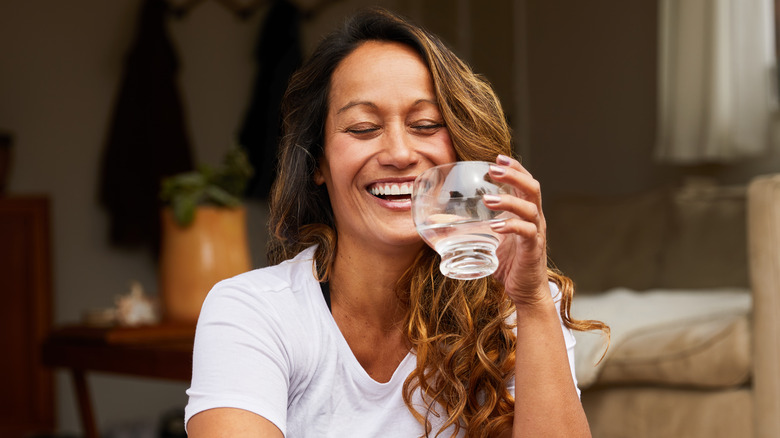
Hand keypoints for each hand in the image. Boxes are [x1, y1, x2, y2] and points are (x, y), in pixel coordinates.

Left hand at [483, 155, 549, 306]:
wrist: (526, 291)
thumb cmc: (509, 264)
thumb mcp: (489, 240)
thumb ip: (474, 227)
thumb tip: (444, 220)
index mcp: (525, 212)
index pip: (524, 182)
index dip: (514, 168)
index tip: (497, 157)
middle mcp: (534, 218)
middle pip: (531, 187)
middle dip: (514, 174)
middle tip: (494, 168)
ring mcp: (536, 233)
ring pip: (530, 207)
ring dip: (509, 200)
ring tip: (488, 199)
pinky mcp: (534, 248)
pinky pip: (526, 232)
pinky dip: (511, 226)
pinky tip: (496, 225)